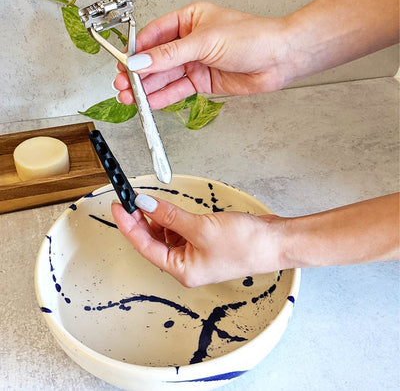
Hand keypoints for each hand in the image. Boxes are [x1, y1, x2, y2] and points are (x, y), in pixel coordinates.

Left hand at [111, 193, 398, 286]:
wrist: (275, 241)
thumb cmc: (245, 244)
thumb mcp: (201, 227)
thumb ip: (169, 215)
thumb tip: (144, 204)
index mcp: (182, 270)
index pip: (145, 247)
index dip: (129, 226)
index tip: (118, 208)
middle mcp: (186, 265)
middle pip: (153, 242)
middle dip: (141, 221)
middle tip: (130, 200)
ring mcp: (195, 254)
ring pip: (165, 236)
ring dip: (156, 218)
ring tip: (147, 201)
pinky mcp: (203, 242)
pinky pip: (179, 231)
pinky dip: (171, 218)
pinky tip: (166, 208)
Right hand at [114, 0, 397, 109]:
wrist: (279, 59)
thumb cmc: (252, 37)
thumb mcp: (205, 41)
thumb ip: (170, 55)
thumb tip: (141, 62)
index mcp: (189, 20)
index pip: (155, 35)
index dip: (137, 51)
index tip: (123, 64)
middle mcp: (191, 42)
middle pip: (158, 59)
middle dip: (139, 73)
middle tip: (123, 86)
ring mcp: (197, 62)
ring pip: (166, 76)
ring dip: (148, 88)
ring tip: (131, 98)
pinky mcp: (204, 81)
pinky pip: (179, 90)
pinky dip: (165, 97)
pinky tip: (151, 102)